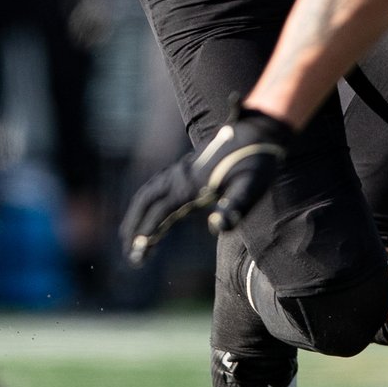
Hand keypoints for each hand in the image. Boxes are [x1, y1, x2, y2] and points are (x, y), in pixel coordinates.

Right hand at [120, 108, 297, 263]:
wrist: (258, 132)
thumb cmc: (257, 162)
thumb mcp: (253, 187)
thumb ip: (235, 206)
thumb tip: (217, 227)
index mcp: (192, 183)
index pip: (160, 212)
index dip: (146, 233)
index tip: (136, 255)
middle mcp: (181, 176)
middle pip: (145, 201)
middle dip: (133, 226)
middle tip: (128, 253)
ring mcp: (182, 171)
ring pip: (148, 192)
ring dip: (136, 214)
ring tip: (130, 237)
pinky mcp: (188, 169)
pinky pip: (157, 186)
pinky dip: (146, 202)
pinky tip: (149, 212)